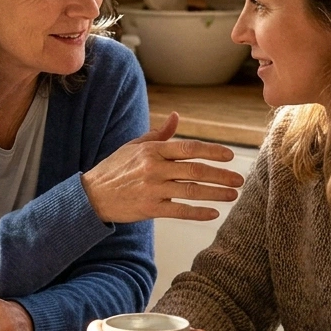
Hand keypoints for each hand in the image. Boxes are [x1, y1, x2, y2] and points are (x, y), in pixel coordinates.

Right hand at [82, 112, 244, 222]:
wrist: (91, 195)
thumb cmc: (114, 169)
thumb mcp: (134, 146)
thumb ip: (158, 134)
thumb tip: (177, 117)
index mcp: (152, 150)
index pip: (189, 148)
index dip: (212, 152)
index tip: (230, 156)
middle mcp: (154, 168)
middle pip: (195, 171)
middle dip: (221, 175)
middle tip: (239, 179)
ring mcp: (152, 189)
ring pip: (191, 191)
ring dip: (216, 193)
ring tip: (232, 196)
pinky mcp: (149, 208)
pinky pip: (179, 211)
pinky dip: (198, 212)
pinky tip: (213, 213)